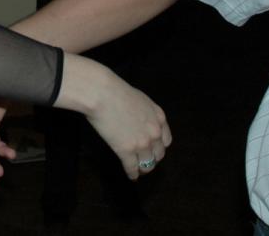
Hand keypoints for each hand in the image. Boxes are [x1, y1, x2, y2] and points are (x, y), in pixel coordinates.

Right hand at [58, 54, 170, 179]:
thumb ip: (145, 113)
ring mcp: (142, 143)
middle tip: (145, 162)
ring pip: (147, 164)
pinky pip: (132, 168)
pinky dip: (132, 174)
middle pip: (158, 154)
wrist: (102, 93)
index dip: (159, 147)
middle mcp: (154, 132)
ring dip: (143, 169)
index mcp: (159, 117)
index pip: (166, 140)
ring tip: (138, 171)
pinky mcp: (127, 151)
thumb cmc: (116, 91)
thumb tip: (139, 121)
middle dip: (152, 159)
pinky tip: (131, 176)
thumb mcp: (139, 99)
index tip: (153, 150)